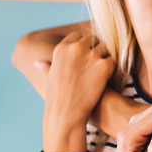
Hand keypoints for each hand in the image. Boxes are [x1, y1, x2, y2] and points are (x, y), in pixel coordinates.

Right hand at [42, 31, 113, 151]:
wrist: (66, 116)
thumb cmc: (57, 100)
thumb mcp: (49, 79)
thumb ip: (47, 66)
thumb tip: (38, 62)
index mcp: (62, 48)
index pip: (78, 36)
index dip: (83, 46)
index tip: (84, 56)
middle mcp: (76, 48)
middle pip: (93, 39)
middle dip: (95, 50)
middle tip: (94, 66)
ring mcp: (91, 56)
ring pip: (105, 48)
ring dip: (104, 58)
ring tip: (99, 73)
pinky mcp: (104, 66)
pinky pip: (113, 60)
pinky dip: (112, 69)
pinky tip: (106, 79)